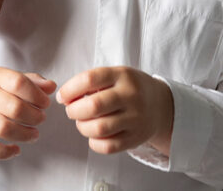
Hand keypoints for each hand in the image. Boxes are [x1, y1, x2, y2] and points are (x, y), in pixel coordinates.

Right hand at [0, 67, 56, 159]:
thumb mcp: (8, 77)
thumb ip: (32, 81)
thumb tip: (51, 87)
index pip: (18, 82)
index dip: (36, 94)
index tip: (45, 102)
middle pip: (14, 108)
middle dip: (34, 116)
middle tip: (41, 118)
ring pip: (2, 128)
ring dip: (24, 134)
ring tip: (34, 134)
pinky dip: (5, 152)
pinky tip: (16, 149)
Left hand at [57, 66, 173, 155]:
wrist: (160, 104)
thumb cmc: (128, 88)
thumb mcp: (114, 75)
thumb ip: (91, 83)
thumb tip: (65, 98)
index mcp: (122, 75)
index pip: (89, 79)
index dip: (69, 89)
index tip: (62, 97)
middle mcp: (131, 96)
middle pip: (93, 106)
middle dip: (74, 111)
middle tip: (72, 111)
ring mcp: (136, 118)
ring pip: (99, 129)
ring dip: (82, 127)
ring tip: (83, 122)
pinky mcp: (136, 138)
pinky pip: (108, 146)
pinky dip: (94, 143)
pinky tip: (94, 135)